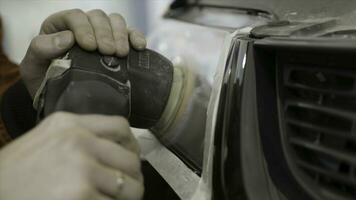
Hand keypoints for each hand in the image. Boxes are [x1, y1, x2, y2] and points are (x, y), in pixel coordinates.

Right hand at [0, 112, 143, 199]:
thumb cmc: (17, 168)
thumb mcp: (47, 137)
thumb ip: (79, 136)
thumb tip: (114, 149)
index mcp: (70, 123)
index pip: (120, 126)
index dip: (132, 144)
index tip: (131, 157)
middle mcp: (79, 141)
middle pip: (130, 158)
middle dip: (134, 175)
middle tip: (130, 185)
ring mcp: (81, 168)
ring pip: (129, 186)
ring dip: (129, 195)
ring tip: (120, 199)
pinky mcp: (80, 195)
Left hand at [20, 9, 146, 97]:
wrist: (60, 97)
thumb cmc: (44, 81)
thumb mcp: (32, 67)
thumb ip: (41, 49)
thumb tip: (66, 38)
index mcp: (60, 27)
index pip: (74, 16)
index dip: (83, 28)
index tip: (90, 46)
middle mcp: (83, 27)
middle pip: (98, 17)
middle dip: (104, 33)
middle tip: (107, 51)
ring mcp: (102, 35)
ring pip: (115, 21)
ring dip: (120, 34)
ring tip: (121, 53)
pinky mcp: (117, 45)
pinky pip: (130, 33)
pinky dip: (136, 36)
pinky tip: (139, 46)